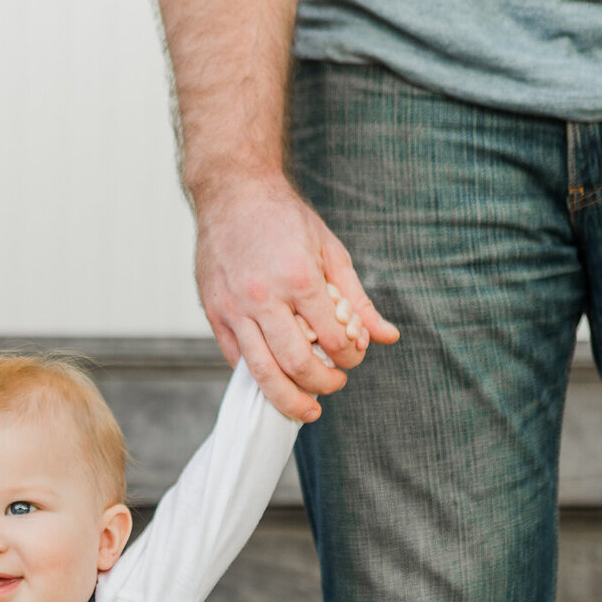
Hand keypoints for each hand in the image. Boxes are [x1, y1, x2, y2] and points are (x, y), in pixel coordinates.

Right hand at [193, 175, 398, 421]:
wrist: (232, 193)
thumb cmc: (284, 219)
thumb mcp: (331, 251)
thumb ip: (358, 300)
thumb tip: (387, 337)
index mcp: (299, 278)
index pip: (332, 338)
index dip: (350, 356)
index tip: (353, 356)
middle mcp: (263, 297)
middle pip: (297, 364)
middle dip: (323, 384)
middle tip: (334, 385)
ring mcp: (234, 308)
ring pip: (262, 372)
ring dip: (288, 399)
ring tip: (306, 409)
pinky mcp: (214, 314)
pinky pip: (237, 360)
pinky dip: (259, 377)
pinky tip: (277, 379)